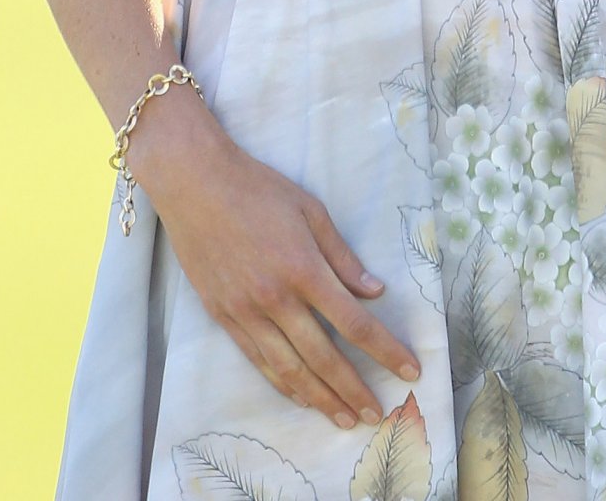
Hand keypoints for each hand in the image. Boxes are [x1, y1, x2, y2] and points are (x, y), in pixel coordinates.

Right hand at [147, 121, 420, 429]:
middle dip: (355, 389)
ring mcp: (246, 312)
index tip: (410, 371)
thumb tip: (374, 292)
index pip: (355, 323)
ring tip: (345, 419)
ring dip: (321, 399)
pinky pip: (258, 361)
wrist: (195, 184)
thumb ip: (343, 257)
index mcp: (304, 269)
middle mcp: (276, 299)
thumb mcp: (310, 210)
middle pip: (324, 358)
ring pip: (290, 370)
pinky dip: (283, 384)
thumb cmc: (257, 189)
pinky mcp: (223, 316)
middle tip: (378, 414)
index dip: (386, 351)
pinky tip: (301, 397)